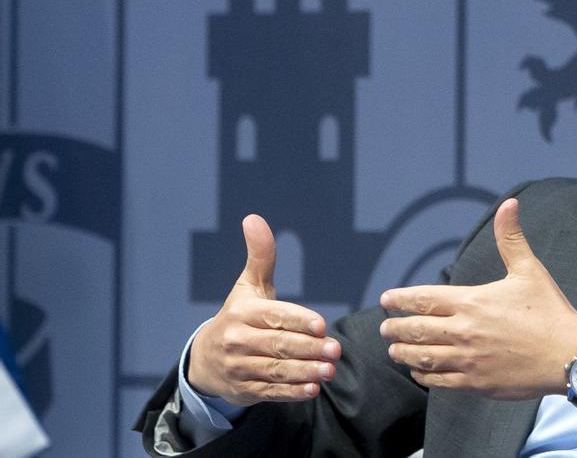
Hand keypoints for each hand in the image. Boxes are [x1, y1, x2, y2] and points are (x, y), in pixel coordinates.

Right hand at [187, 214, 341, 405]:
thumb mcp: (248, 287)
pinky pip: (271, 391)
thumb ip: (259, 256)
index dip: (297, 321)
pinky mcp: (245, 389)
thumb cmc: (238, 317)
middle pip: (277, 345)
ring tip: (330, 370)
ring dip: (304, 372)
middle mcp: (237, 341)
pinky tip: (312, 389)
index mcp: (242, 313)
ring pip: (276, 370)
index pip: (273, 316)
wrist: (205, 360)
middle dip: (308, 348)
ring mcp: (239, 367)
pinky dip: (291, 392)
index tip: (321, 326)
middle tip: (335, 350)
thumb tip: (254, 218)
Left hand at [379, 198, 576, 399]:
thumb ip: (510, 238)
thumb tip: (509, 204)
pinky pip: (439, 381)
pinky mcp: (475, 383)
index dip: (400, 299)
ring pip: (422, 357)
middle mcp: (464, 331)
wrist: (568, 354)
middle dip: (395, 328)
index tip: (386, 300)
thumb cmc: (549, 311)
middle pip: (415, 329)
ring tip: (394, 351)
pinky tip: (419, 372)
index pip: (423, 299)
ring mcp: (468, 359)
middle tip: (384, 328)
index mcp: (472, 301)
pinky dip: (423, 375)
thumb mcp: (528, 270)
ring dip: (403, 353)